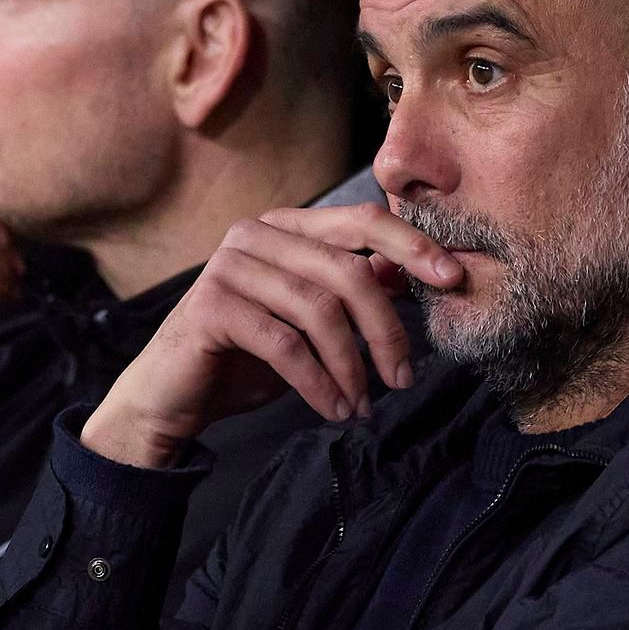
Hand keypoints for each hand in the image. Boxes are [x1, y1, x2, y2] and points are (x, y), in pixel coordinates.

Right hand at [81, 203, 460, 468]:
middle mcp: (256, 234)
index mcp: (289, 226)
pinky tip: (334, 408)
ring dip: (353, 367)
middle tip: (403, 378)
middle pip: (350, 273)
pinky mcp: (211, 305)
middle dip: (387, 331)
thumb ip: (357, 289)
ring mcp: (230, 265)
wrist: (174, 397)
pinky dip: (319, 382)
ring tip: (363, 405)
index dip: (414, 247)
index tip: (454, 280)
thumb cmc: (250, 356)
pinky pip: (286, 343)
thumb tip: (419, 271)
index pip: (364, 221)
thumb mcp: (314, 320)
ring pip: (320, 311)